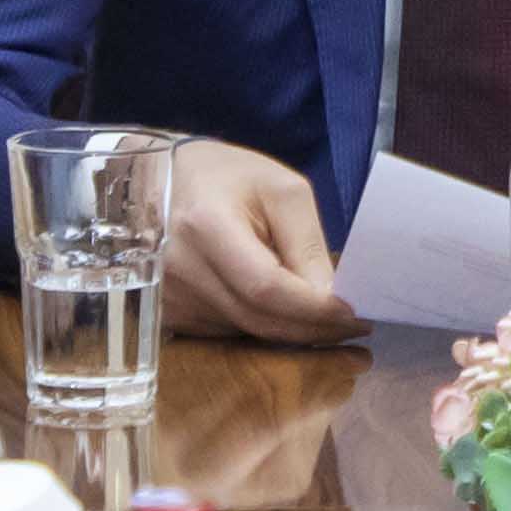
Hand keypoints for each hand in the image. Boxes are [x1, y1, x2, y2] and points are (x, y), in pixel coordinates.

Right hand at [158, 137, 356, 345]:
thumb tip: (329, 297)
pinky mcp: (167, 312)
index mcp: (206, 226)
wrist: (156, 181)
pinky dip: (258, 325)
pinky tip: (276, 308)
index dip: (313, 308)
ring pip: (244, 331)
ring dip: (287, 329)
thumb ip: (305, 241)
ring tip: (320, 315)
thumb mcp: (279, 189)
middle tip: (351, 327)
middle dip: (312, 328)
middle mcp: (180, 268)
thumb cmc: (226, 178)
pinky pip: (225, 332)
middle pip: (257, 319)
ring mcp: (168, 295)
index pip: (267, 288)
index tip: (354, 315)